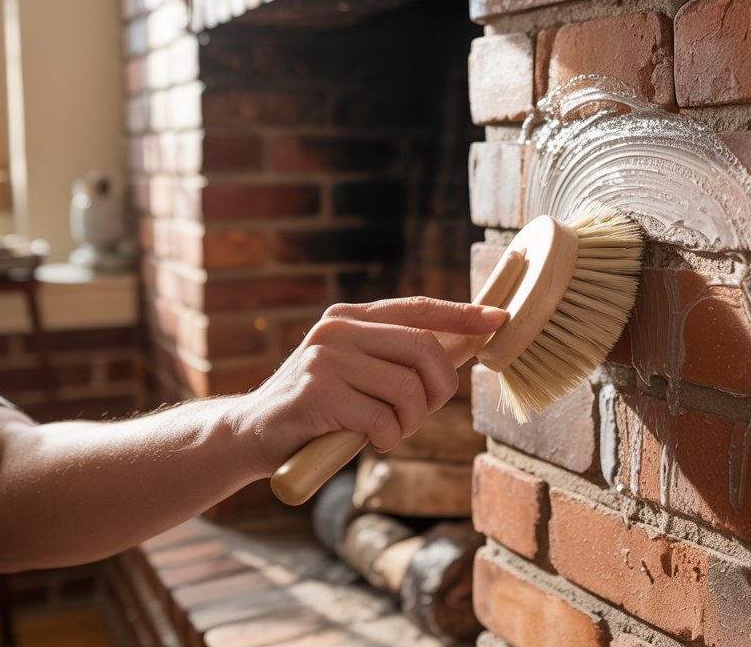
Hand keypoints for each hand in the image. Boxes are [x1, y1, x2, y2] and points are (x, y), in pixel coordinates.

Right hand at [229, 297, 507, 477]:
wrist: (252, 435)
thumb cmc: (318, 408)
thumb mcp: (358, 372)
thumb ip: (397, 357)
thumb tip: (466, 345)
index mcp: (350, 317)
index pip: (418, 308)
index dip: (462, 314)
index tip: (498, 320)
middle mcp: (337, 329)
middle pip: (424, 349)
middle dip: (439, 389)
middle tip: (422, 413)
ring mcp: (325, 359)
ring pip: (408, 389)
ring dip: (410, 422)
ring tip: (389, 430)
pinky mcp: (317, 393)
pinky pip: (383, 419)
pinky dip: (388, 439)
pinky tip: (370, 442)